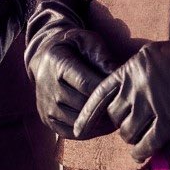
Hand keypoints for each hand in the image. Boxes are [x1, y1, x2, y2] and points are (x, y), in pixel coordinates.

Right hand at [24, 0, 117, 137]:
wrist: (43, 51)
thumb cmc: (73, 41)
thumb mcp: (88, 38)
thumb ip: (102, 53)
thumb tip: (116, 71)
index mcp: (57, 63)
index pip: (84, 82)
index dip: (105, 90)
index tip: (122, 92)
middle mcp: (46, 85)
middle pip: (82, 104)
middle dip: (105, 106)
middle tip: (126, 107)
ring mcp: (44, 103)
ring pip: (75, 121)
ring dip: (97, 121)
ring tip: (116, 115)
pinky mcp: (46, 117)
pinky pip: (68, 131)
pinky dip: (86, 130)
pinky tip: (100, 122)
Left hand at [72, 33, 169, 160]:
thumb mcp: (153, 54)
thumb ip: (134, 72)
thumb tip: (122, 93)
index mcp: (131, 68)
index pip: (100, 94)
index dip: (88, 114)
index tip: (78, 129)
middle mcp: (137, 86)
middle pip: (115, 117)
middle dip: (121, 123)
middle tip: (134, 124)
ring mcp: (153, 104)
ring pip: (128, 132)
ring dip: (133, 137)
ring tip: (143, 134)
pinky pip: (147, 144)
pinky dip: (142, 152)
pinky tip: (144, 153)